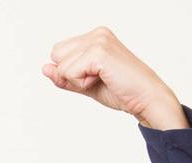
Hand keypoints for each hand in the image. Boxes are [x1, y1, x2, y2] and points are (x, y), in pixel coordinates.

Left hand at [41, 26, 187, 128]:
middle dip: (71, 74)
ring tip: (103, 79)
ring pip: (61, 65)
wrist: (146, 100)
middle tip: (98, 79)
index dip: (70, 72)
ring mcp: (98, 40)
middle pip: (56, 55)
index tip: (95, 77)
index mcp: (96, 36)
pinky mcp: (98, 52)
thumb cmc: (121, 91)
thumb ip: (64, 77)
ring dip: (78, 80)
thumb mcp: (86, 84)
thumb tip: (44, 68)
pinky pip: (69, 72)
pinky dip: (82, 84)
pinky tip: (103, 80)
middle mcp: (97, 33)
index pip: (59, 52)